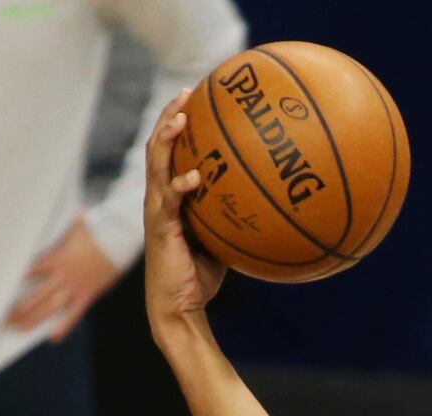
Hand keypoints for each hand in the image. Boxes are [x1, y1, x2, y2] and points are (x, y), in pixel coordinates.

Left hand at [9, 217, 123, 342]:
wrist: (118, 240)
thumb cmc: (98, 230)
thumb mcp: (78, 225)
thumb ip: (70, 223)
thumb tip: (77, 214)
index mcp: (55, 257)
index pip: (28, 270)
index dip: (12, 279)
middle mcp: (61, 275)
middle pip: (34, 295)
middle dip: (17, 307)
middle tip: (2, 318)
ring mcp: (74, 286)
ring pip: (49, 307)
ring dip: (33, 318)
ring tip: (19, 328)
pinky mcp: (88, 294)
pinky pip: (74, 314)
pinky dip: (64, 326)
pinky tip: (53, 337)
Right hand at [143, 93, 226, 335]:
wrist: (181, 308)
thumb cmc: (203, 275)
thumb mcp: (225, 238)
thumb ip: (238, 215)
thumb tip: (274, 200)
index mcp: (172, 196)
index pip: (172, 150)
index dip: (180, 122)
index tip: (198, 96)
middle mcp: (159, 197)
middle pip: (159, 146)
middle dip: (170, 116)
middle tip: (187, 92)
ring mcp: (157, 211)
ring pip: (156, 165)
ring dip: (167, 138)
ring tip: (182, 118)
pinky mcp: (160, 230)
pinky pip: (168, 202)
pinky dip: (180, 186)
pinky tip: (195, 177)